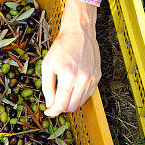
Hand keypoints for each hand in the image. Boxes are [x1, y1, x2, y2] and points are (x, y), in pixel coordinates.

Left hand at [41, 0, 99, 115]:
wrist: (79, 32)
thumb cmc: (62, 46)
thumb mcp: (47, 64)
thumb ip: (47, 86)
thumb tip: (49, 103)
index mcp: (68, 76)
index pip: (61, 105)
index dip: (52, 111)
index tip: (48, 111)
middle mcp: (82, 79)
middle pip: (72, 107)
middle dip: (61, 108)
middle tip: (54, 103)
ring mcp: (91, 79)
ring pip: (81, 102)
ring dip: (71, 102)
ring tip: (63, 94)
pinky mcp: (97, 76)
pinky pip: (88, 94)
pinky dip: (79, 96)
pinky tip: (73, 88)